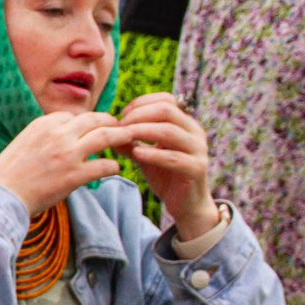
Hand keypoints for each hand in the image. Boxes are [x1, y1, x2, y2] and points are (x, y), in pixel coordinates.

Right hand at [0, 111, 127, 215]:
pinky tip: (115, 168)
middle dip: (109, 121)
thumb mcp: (24, 142)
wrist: (1, 195)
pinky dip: (112, 166)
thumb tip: (60, 136)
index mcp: (43, 124)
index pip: (72, 116)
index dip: (85, 122)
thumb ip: (44, 136)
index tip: (93, 126)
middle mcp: (58, 134)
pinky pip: (104, 165)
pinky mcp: (75, 175)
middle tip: (120, 126)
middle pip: (93, 120)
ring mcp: (68, 154)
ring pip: (105, 137)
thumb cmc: (8, 173)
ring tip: (129, 138)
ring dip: (121, 136)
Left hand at [108, 92, 219, 240]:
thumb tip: (106, 129)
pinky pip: (173, 157)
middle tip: (119, 126)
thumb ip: (129, 141)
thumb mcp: (144, 154)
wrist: (186, 205)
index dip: (142, 103)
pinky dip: (153, 153)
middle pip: (166, 110)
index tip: (122, 114)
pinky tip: (136, 154)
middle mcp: (195, 132)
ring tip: (123, 136)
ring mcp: (198, 150)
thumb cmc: (165, 176)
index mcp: (185, 124)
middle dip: (139, 115)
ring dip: (142, 131)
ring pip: (169, 131)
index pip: (166, 99)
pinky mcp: (196, 169)